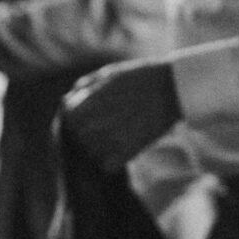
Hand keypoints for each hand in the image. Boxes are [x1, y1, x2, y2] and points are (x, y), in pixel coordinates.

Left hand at [62, 60, 179, 170]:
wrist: (171, 87)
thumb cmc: (140, 77)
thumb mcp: (108, 74)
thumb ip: (84, 87)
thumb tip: (67, 101)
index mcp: (88, 105)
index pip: (68, 119)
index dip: (78, 116)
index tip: (91, 112)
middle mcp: (96, 124)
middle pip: (79, 137)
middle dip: (89, 131)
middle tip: (109, 122)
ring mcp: (111, 140)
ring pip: (92, 152)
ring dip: (100, 146)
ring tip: (118, 133)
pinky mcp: (127, 152)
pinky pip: (108, 165)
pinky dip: (112, 160)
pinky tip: (122, 147)